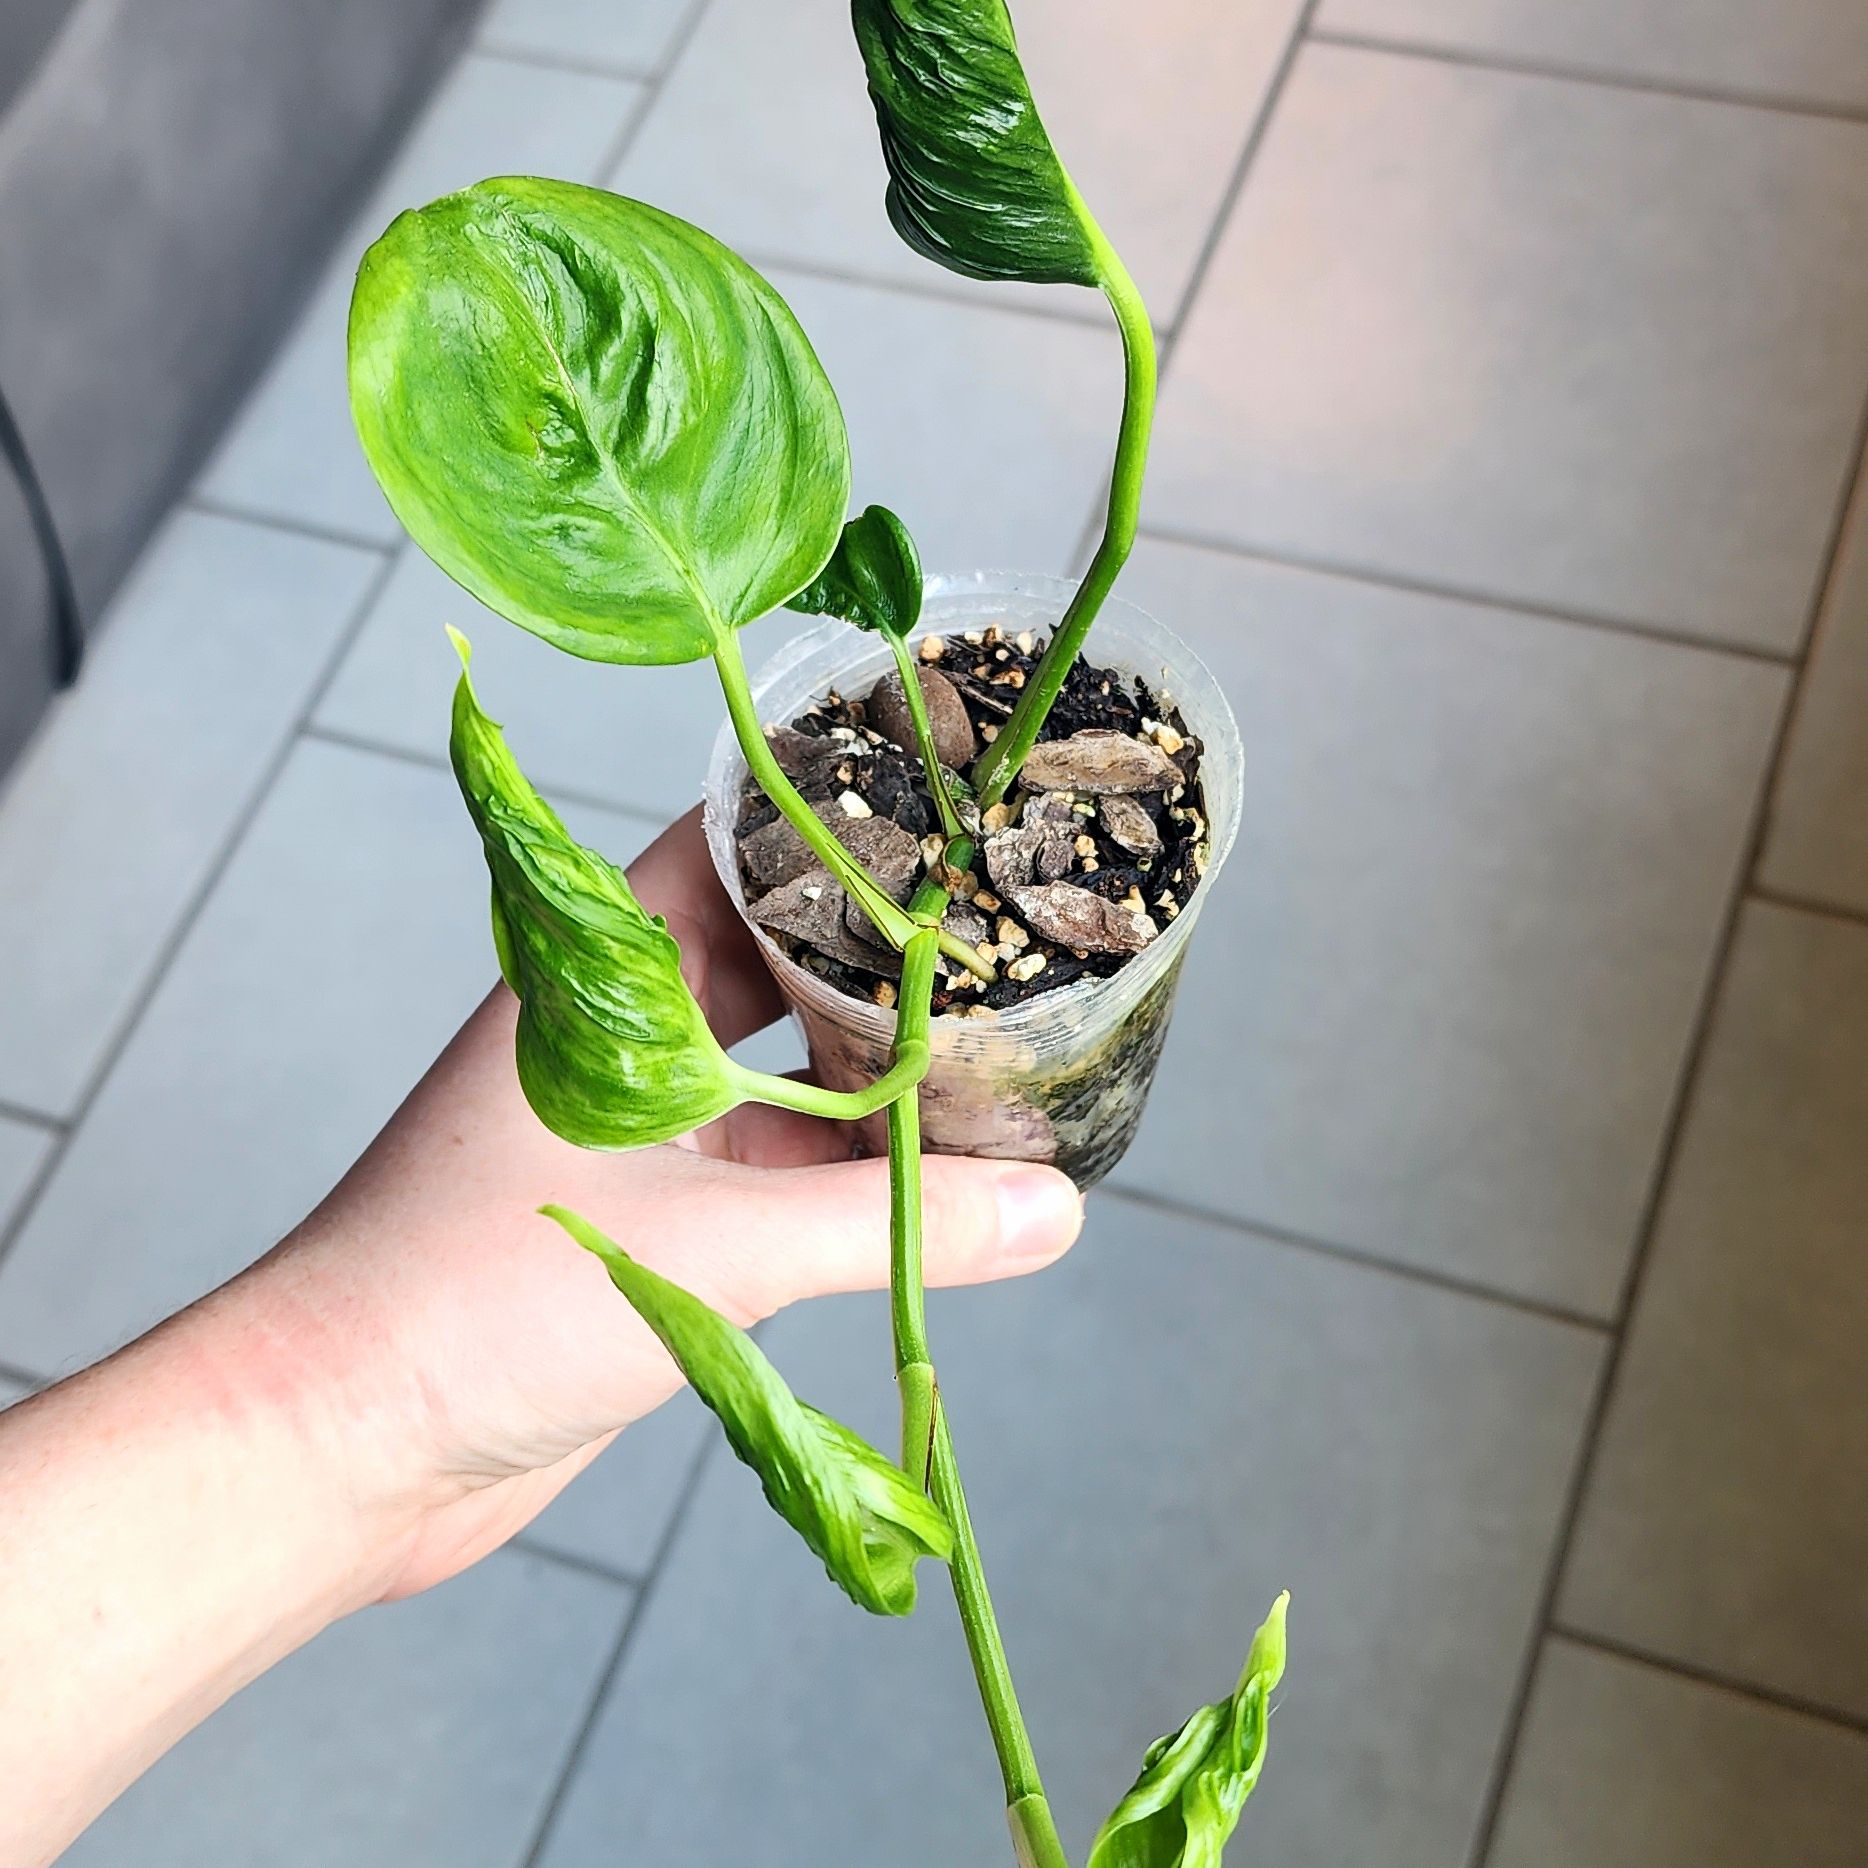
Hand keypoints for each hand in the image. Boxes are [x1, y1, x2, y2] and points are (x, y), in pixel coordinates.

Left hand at [249, 807, 1083, 1600]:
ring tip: (1006, 1070)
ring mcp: (637, 1135)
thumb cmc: (473, 1303)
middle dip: (882, 966)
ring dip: (877, 1088)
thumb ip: (888, 1225)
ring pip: (783, 1081)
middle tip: (1008, 949)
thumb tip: (1054, 1207)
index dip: (835, 830)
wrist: (337, 1453)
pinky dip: (849, 1183)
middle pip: (775, 967)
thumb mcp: (710, 1248)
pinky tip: (942, 1193)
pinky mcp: (653, 1227)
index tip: (951, 823)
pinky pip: (774, 1178)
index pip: (728, 855)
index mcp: (599, 986)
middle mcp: (619, 1043)